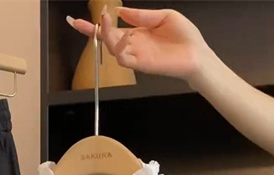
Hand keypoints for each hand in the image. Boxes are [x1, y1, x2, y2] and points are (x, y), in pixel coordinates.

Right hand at [67, 7, 208, 83]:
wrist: (197, 54)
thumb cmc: (184, 36)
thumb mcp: (163, 16)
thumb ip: (141, 14)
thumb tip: (120, 10)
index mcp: (137, 32)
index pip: (111, 28)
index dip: (94, 26)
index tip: (76, 21)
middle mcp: (133, 45)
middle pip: (106, 39)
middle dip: (92, 31)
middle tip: (86, 20)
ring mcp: (136, 56)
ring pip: (111, 49)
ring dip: (105, 36)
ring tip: (104, 22)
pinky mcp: (141, 65)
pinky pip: (124, 58)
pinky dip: (119, 48)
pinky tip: (122, 36)